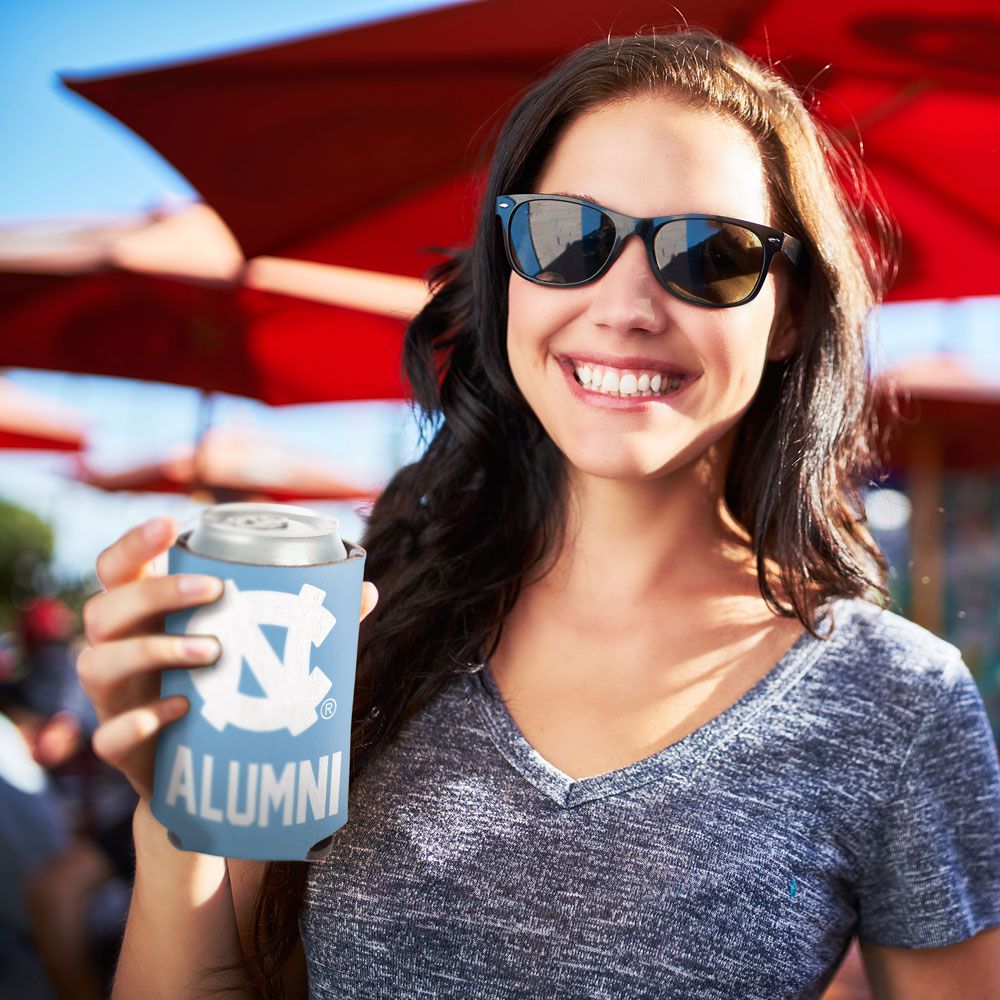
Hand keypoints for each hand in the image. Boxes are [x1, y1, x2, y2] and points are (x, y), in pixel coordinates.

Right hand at [78, 517, 378, 801]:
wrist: (206, 777)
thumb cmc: (228, 689)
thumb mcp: (258, 650)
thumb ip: (306, 621)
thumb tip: (368, 590)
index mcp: (144, 616)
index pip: (116, 569)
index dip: (132, 543)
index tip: (168, 523)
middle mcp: (116, 650)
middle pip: (103, 610)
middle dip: (154, 593)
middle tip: (214, 590)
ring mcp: (112, 701)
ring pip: (97, 665)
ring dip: (151, 651)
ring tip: (212, 652)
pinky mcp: (119, 749)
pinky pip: (109, 735)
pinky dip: (139, 721)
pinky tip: (180, 710)